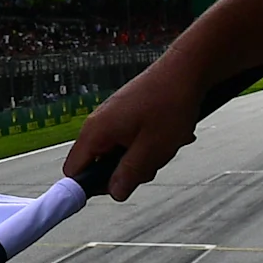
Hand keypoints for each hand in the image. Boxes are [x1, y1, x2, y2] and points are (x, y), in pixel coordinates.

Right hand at [64, 62, 201, 200]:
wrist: (188, 69)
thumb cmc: (170, 102)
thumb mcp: (152, 149)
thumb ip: (129, 174)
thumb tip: (114, 193)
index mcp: (96, 132)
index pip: (74, 171)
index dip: (88, 186)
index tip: (112, 190)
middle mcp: (98, 124)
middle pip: (99, 164)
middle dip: (126, 170)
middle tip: (151, 162)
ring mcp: (113, 117)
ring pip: (120, 153)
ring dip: (143, 156)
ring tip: (165, 143)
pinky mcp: (127, 114)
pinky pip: (131, 139)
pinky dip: (149, 142)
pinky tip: (169, 133)